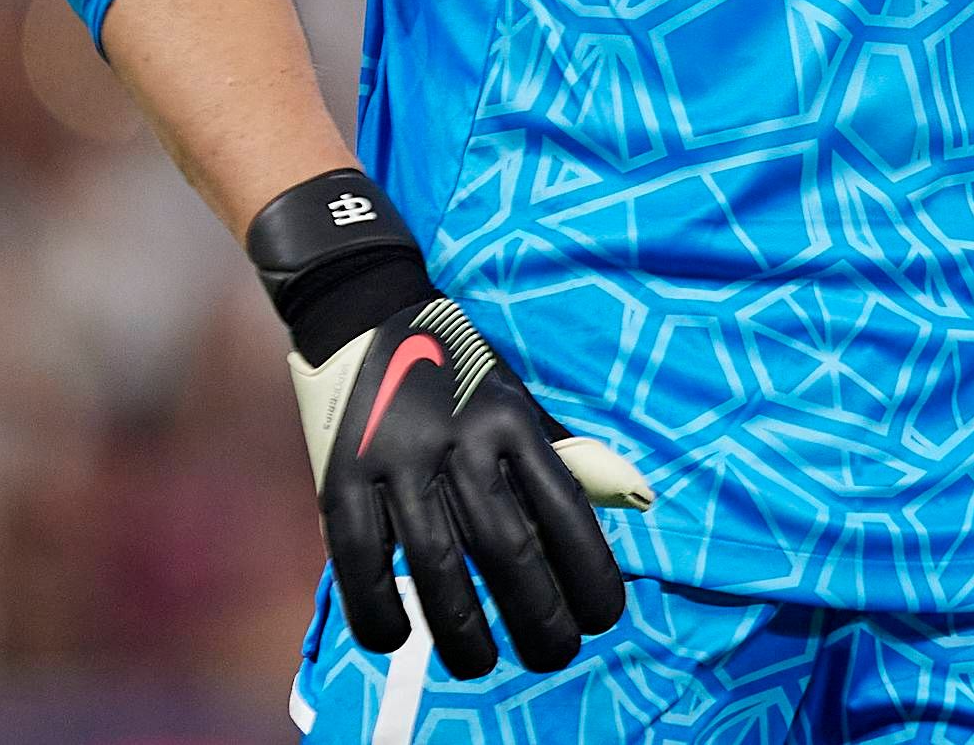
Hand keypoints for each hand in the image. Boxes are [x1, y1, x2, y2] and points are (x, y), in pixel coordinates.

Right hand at [247, 169, 645, 680]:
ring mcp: (397, 456)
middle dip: (537, 617)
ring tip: (480, 666)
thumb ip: (561, 453)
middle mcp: (459, 438)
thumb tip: (632, 505)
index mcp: (512, 419)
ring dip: (462, 630)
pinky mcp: (341, 472)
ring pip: (437, 564)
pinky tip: (396, 638)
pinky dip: (377, 608)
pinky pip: (360, 557)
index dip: (589, 574)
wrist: (363, 307)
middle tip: (554, 656)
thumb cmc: (457, 367)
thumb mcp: (516, 397)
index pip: (564, 510)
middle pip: (507, 548)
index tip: (602, 620)